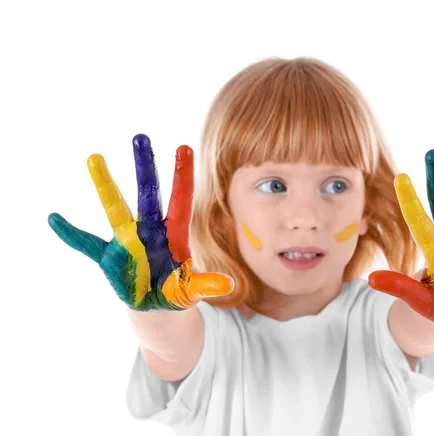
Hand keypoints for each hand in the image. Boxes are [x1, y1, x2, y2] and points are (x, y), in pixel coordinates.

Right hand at [48, 134, 233, 310]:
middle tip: (140, 137)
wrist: (155, 305)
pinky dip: (71, 234)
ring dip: (105, 184)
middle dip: (145, 167)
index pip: (181, 200)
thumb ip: (206, 285)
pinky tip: (54, 218)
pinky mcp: (108, 257)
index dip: (182, 176)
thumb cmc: (177, 290)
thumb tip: (229, 286)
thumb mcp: (191, 290)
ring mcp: (127, 241)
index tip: (184, 148)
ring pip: (115, 207)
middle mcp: (149, 230)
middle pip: (148, 194)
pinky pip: (86, 243)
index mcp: (174, 234)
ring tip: (95, 157)